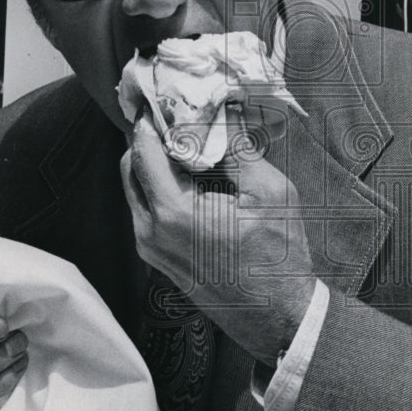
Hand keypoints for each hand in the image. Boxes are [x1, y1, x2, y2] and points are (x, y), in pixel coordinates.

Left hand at [121, 111, 316, 366]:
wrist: (279, 316)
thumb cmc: (279, 258)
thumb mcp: (269, 191)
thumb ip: (238, 147)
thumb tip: (223, 109)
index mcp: (173, 212)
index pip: (144, 148)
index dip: (152, 116)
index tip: (164, 93)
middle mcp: (150, 231)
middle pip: (131, 165)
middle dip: (150, 136)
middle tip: (177, 114)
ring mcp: (150, 247)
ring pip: (136, 188)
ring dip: (155, 161)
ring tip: (189, 141)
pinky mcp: (159, 257)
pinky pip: (146, 209)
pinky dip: (160, 185)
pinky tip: (192, 174)